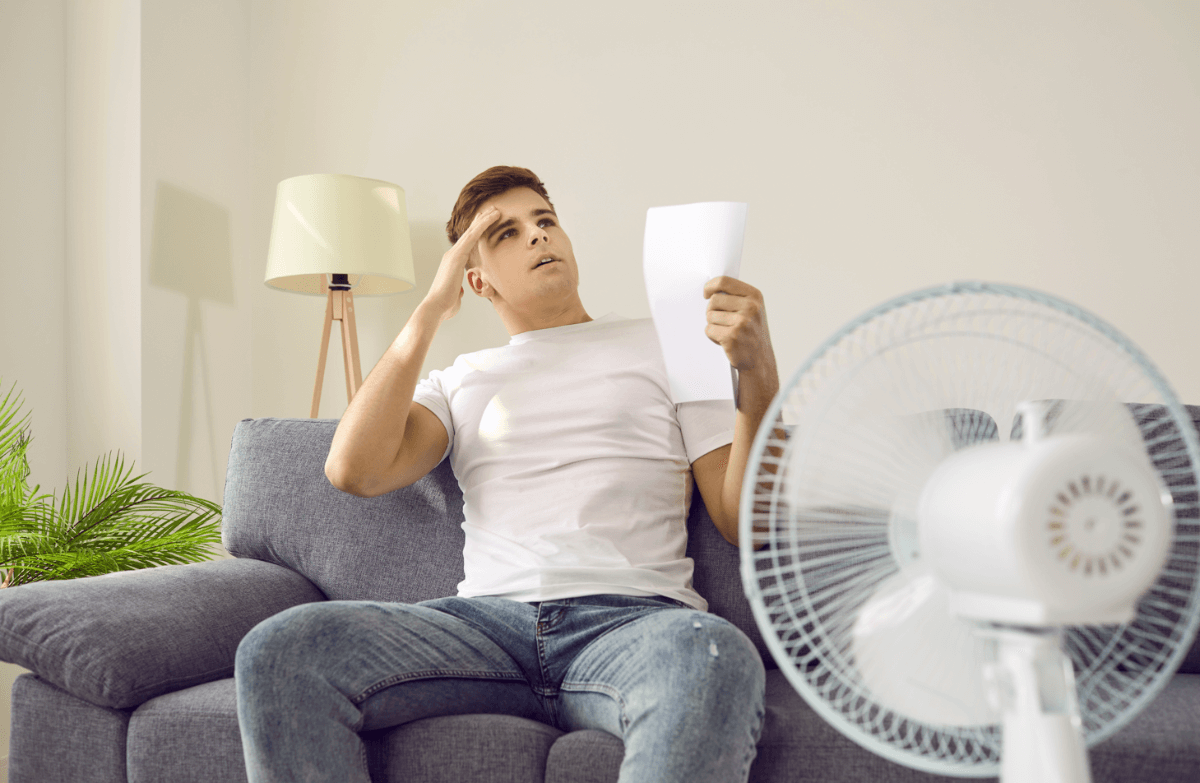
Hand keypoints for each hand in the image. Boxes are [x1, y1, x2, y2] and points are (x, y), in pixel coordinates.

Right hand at [423, 206, 500, 320]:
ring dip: (484, 220)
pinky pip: (472, 236)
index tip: (484, 223)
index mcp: (453, 263)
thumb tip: (458, 292)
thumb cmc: (445, 305)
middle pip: (469, 234)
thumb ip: (457, 291)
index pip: (467, 244)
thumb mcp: (454, 295)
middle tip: (491, 210)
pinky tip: (492, 217)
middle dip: (480, 221)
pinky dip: (482, 225)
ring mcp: (453, 254)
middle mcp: (452, 255)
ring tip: (495, 210)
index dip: (476, 233)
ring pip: (472, 232)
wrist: (435, 308)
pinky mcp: (457, 256)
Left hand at [703, 276, 776, 375]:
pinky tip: (725, 341)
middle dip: (712, 311)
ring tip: (726, 332)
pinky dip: (712, 336)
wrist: (760, 360)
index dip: (710, 286)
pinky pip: (709, 330)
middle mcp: (750, 307)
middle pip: (713, 300)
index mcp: (755, 296)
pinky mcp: (732, 337)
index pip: (724, 281)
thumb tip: (711, 287)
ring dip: (713, 325)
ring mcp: (742, 322)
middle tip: (721, 321)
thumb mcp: (752, 309)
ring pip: (710, 316)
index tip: (706, 293)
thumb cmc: (752, 332)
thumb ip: (735, 296)